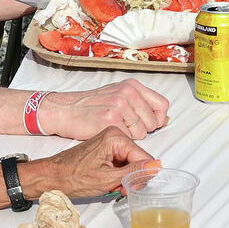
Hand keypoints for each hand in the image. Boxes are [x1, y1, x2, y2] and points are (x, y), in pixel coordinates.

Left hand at [24, 126, 155, 196]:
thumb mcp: (107, 179)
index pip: (144, 157)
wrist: (51, 176)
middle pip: (138, 159)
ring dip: (125, 179)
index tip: (130, 188)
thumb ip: (133, 172)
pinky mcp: (106, 149)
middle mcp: (114, 135)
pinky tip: (108, 182)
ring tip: (111, 187)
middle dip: (132, 178)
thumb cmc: (71, 177)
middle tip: (119, 190)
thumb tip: (154, 167)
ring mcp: (110, 141)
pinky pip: (122, 163)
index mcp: (116, 137)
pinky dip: (118, 175)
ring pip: (131, 163)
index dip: (140, 176)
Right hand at [39, 81, 170, 140]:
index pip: (162, 105)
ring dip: (130, 137)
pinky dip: (120, 141)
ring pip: (142, 132)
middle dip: (143, 130)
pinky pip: (128, 139)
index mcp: (132, 85)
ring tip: (114, 128)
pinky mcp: (111, 119)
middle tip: (124, 127)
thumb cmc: (89, 105)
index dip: (158, 119)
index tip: (148, 124)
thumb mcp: (118, 96)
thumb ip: (142, 104)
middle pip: (153, 122)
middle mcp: (127, 92)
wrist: (64, 110)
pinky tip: (108, 132)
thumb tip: (164, 118)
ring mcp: (119, 105)